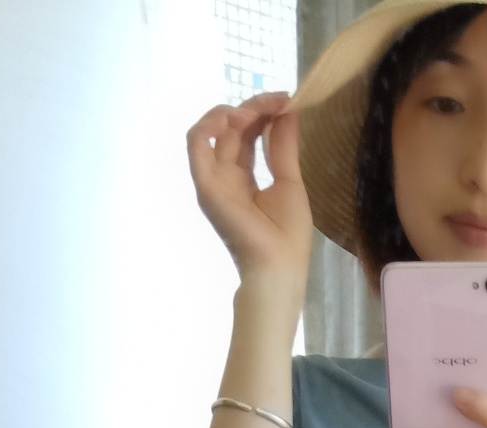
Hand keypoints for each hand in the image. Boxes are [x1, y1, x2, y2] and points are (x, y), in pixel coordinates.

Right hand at [187, 96, 312, 287]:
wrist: (279, 268)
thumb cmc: (287, 236)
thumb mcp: (289, 180)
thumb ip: (283, 146)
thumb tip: (286, 111)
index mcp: (244, 178)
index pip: (247, 134)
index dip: (263, 112)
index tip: (285, 100)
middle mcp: (225, 177)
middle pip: (230, 128)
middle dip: (253, 106)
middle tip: (278, 101)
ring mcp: (213, 181)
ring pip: (210, 130)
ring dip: (231, 112)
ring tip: (255, 111)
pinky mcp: (206, 186)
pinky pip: (196, 144)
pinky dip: (210, 124)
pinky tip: (233, 118)